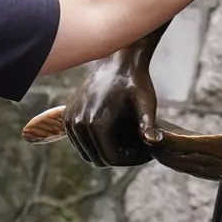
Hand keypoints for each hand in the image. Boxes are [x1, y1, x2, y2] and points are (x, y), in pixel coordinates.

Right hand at [65, 30, 162, 165]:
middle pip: (98, 159)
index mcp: (95, 123)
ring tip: (130, 142)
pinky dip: (96, 143)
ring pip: (88, 153)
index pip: (111, 159)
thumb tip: (155, 143)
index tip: (147, 154)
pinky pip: (81, 142)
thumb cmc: (136, 81)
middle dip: (120, 158)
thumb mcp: (146, 103)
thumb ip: (148, 125)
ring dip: (107, 151)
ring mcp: (69, 121)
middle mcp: (78, 124)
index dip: (131, 161)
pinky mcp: (67, 116)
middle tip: (140, 149)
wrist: (119, 60)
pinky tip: (117, 134)